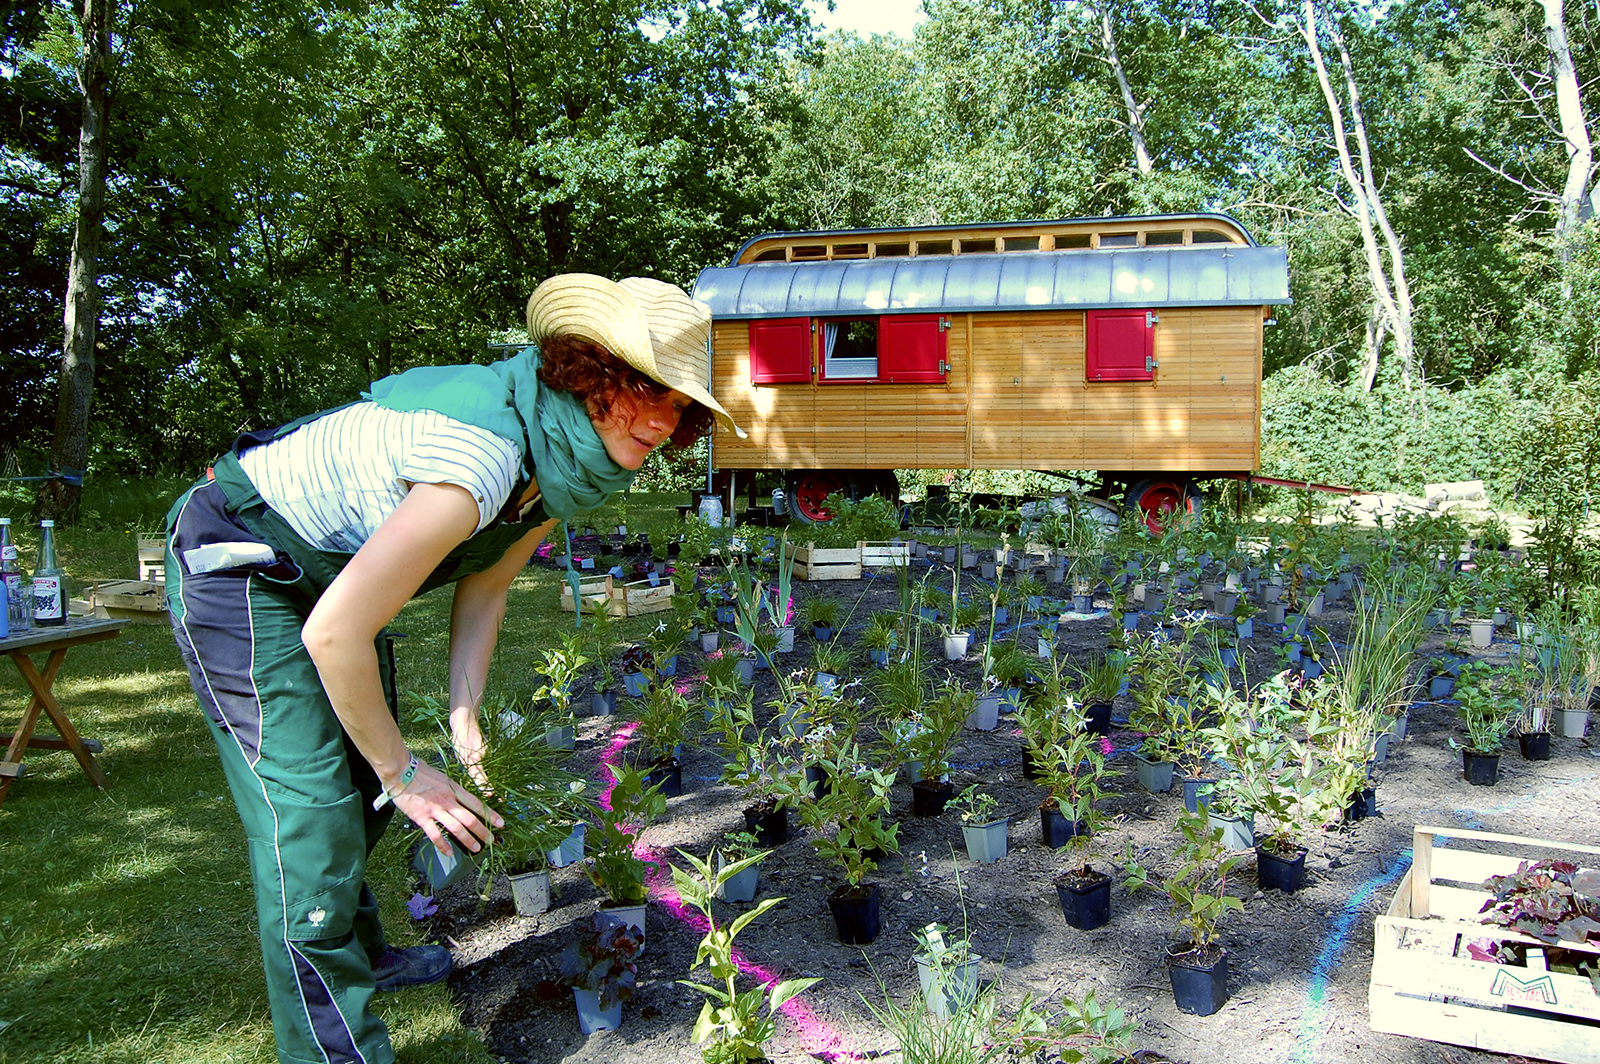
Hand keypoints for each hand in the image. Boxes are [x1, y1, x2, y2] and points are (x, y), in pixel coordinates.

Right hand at [390, 759, 504, 857]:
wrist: (401, 771)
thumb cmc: (420, 771)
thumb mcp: (443, 778)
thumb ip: (453, 789)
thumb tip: (462, 798)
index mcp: (454, 789)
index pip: (477, 804)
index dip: (490, 815)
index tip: (500, 823)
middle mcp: (448, 801)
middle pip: (470, 819)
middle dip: (483, 832)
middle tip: (492, 841)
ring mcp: (435, 810)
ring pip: (456, 828)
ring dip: (468, 840)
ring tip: (476, 848)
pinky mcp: (422, 818)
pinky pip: (435, 835)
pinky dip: (443, 845)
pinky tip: (449, 853)